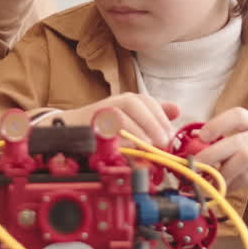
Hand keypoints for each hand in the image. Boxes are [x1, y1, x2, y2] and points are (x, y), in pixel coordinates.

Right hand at [60, 93, 179, 147]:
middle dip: (152, 122)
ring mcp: (100, 111)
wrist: (70, 132)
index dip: (160, 116)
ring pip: (119, 113)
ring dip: (137, 129)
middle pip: (135, 103)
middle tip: (162, 141)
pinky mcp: (88, 124)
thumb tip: (177, 110)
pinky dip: (117, 137)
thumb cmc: (105, 128)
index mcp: (127, 101)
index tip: (169, 134)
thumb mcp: (133, 121)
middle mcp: (114, 102)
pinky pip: (103, 128)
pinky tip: (127, 147)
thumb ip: (153, 116)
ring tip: (149, 145)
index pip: (147, 101)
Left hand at [197, 108, 247, 209]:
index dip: (217, 123)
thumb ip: (233, 144)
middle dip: (211, 153)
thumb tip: (197, 148)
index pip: (238, 114)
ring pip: (243, 158)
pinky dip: (233, 184)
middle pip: (236, 140)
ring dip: (222, 171)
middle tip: (195, 166)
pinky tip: (225, 189)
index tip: (201, 137)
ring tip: (210, 181)